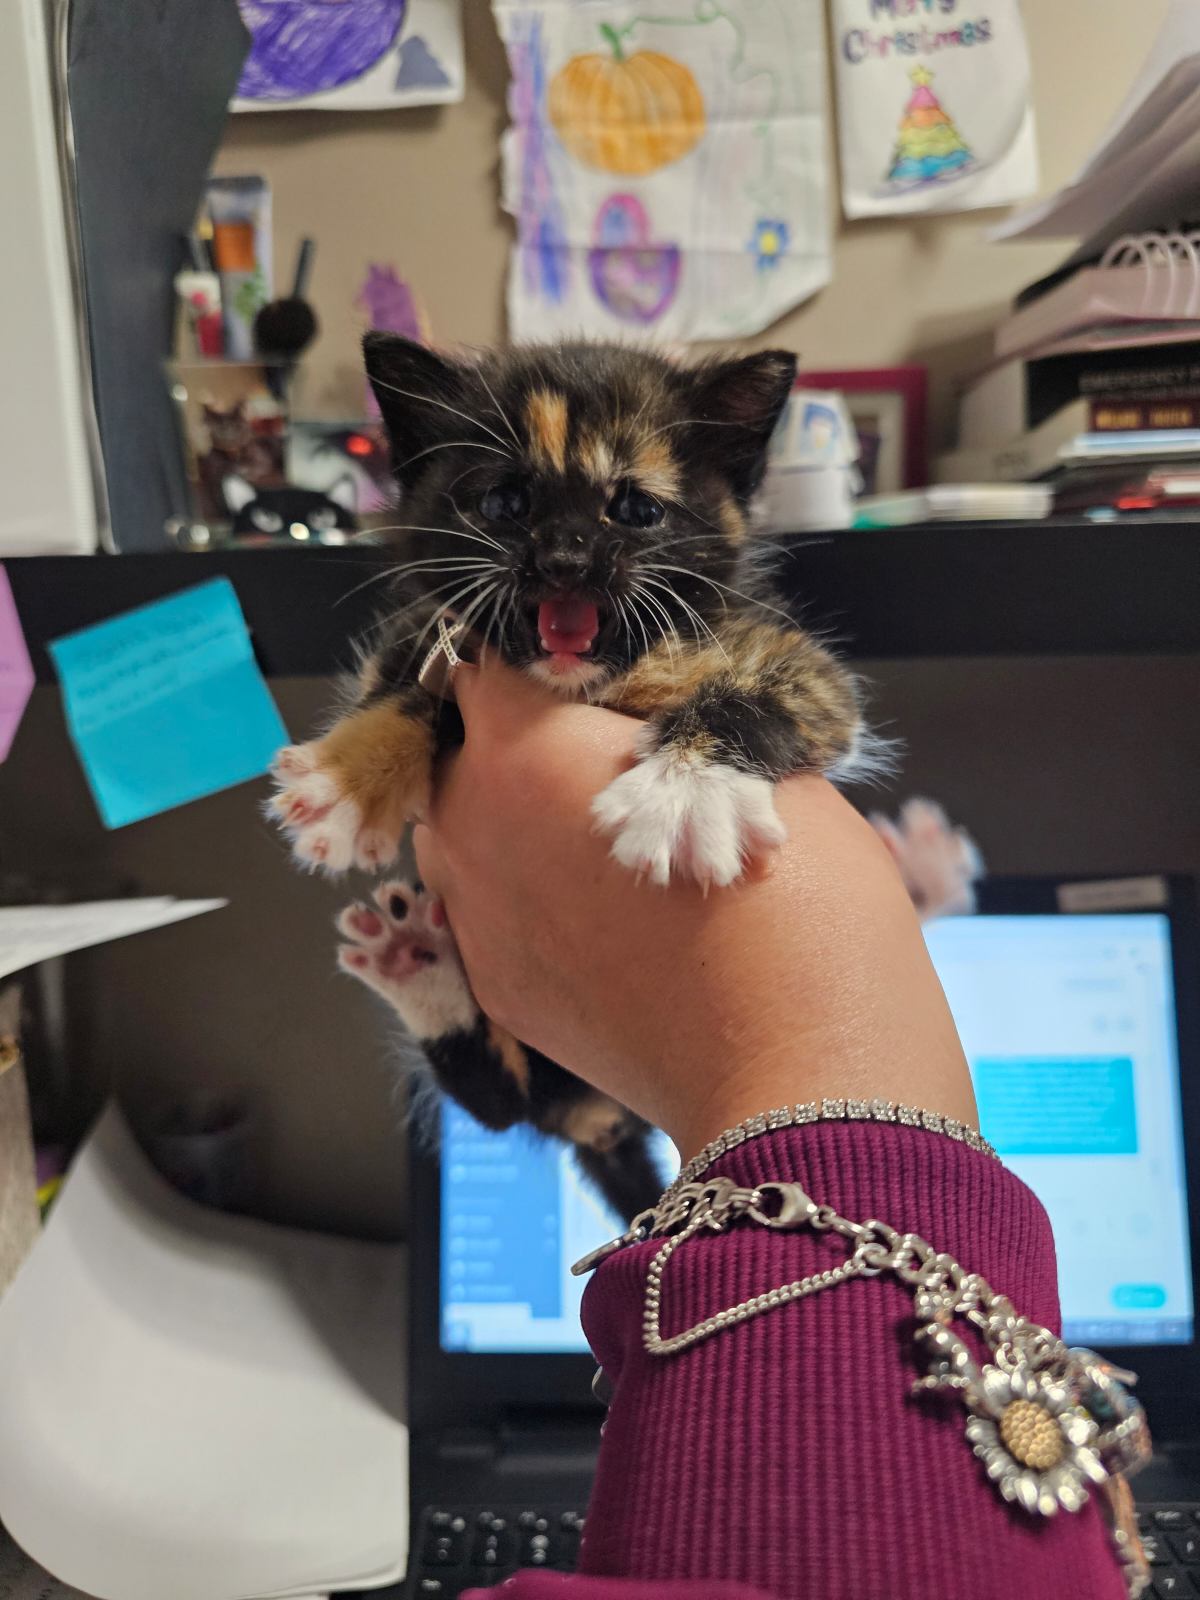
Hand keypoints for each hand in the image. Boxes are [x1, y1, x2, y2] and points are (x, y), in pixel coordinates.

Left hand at [414, 656, 974, 1160]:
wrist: (800, 1071)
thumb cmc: (799, 903)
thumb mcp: (760, 772)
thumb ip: (680, 734)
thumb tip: (668, 730)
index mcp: (527, 749)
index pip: (483, 667)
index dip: (535, 668)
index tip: (584, 686)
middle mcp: (473, 830)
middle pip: (467, 759)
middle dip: (524, 753)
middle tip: (608, 771)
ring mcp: (477, 921)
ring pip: (471, 843)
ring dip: (520, 831)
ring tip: (609, 851)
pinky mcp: (500, 996)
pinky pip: (495, 921)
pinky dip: (535, 909)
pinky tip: (607, 925)